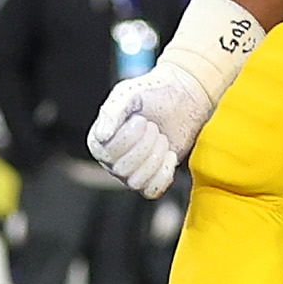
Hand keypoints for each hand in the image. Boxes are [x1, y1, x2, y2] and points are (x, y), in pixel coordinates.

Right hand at [89, 62, 216, 198]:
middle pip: (123, 170)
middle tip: (154, 127)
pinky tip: (170, 154)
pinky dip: (164, 174)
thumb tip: (101, 136)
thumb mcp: (128, 94)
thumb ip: (112, 113)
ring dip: (155, 158)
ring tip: (162, 138)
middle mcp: (111, 159)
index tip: (141, 119)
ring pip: (136, 183)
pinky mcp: (152, 177)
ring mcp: (131, 171)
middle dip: (145, 146)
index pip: (108, 154)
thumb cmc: (152, 92)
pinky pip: (151, 191)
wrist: (182, 96)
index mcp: (99, 140)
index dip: (129, 138)